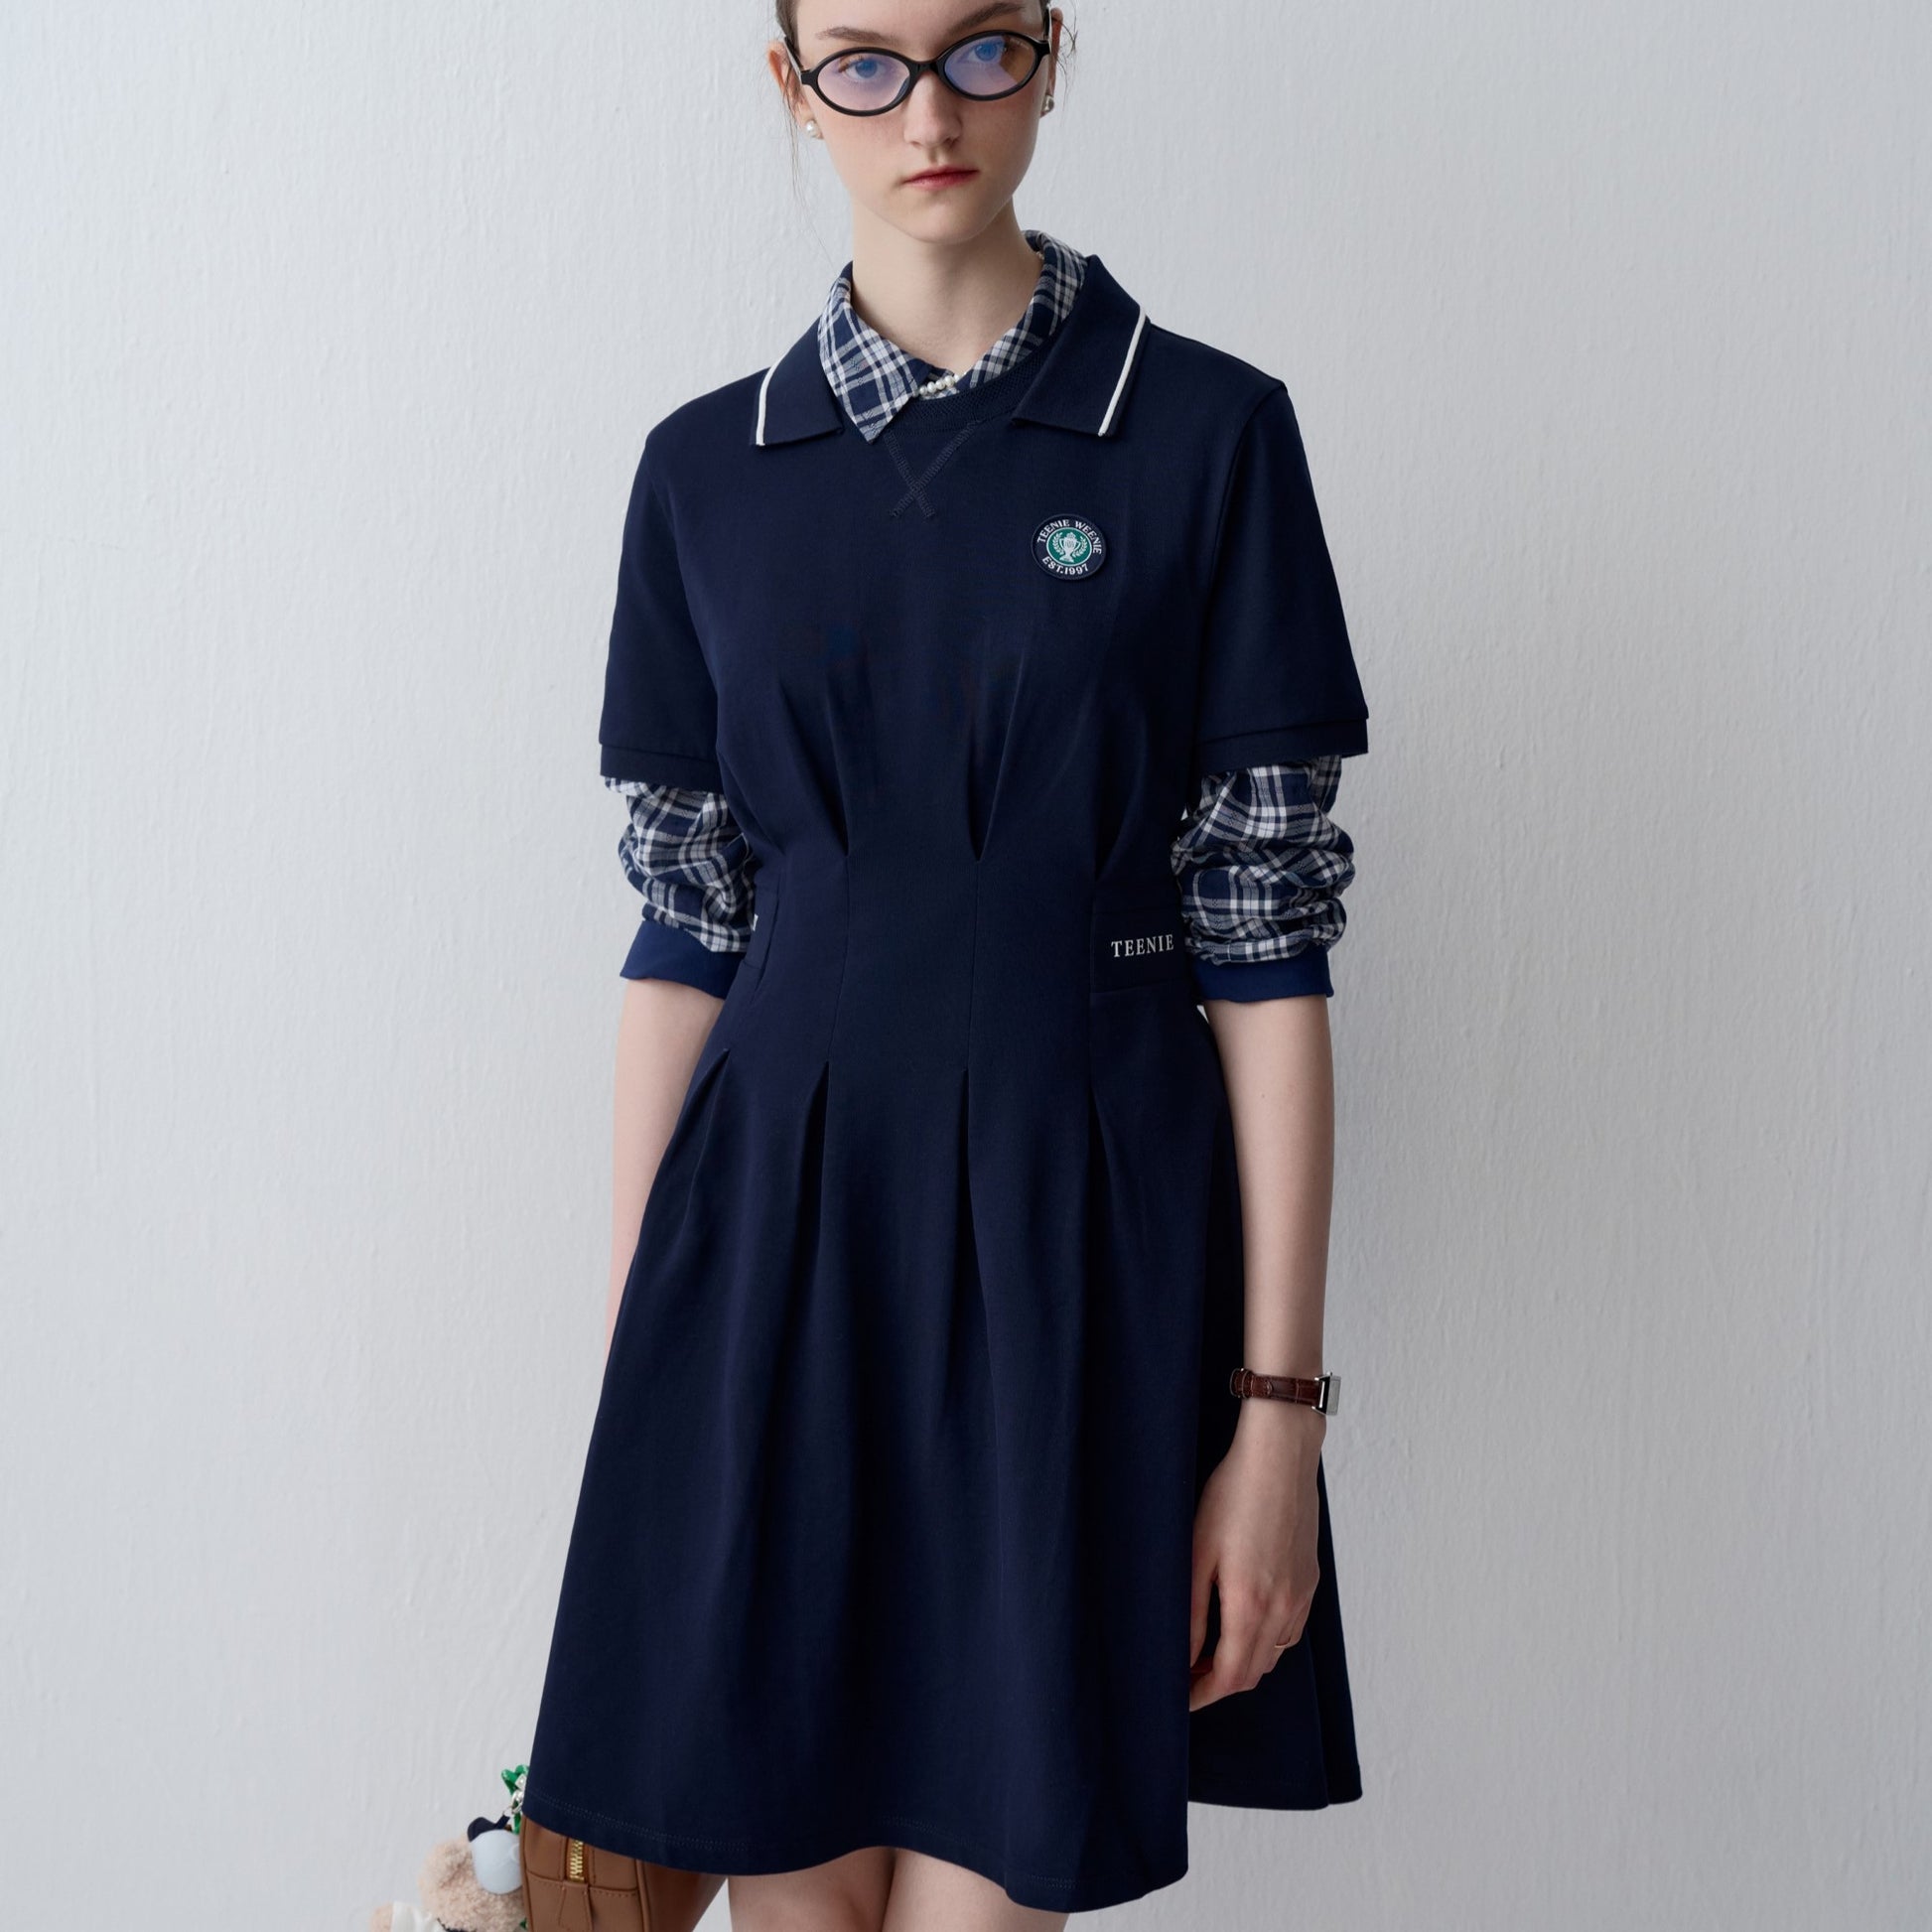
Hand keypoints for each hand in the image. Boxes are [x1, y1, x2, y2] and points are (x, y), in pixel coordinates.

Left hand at [1188, 1400, 1324, 1710]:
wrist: (1280, 1457)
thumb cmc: (1232, 1495)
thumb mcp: (1197, 1552)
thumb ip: (1191, 1612)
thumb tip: (1182, 1657)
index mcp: (1250, 1606)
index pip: (1228, 1678)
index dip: (1201, 1696)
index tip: (1179, 1699)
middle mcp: (1282, 1609)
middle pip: (1253, 1673)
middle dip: (1219, 1685)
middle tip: (1187, 1679)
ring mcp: (1301, 1595)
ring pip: (1273, 1654)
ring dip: (1243, 1664)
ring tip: (1210, 1654)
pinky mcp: (1310, 1580)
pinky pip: (1289, 1631)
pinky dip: (1266, 1642)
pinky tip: (1246, 1625)